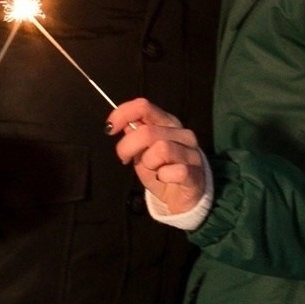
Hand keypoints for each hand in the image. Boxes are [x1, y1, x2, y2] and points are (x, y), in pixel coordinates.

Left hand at [108, 98, 207, 215]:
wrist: (184, 196)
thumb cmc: (161, 171)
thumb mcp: (142, 152)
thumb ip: (134, 135)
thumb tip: (119, 122)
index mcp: (167, 123)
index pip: (144, 106)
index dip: (123, 114)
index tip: (110, 128)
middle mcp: (181, 133)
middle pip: (147, 131)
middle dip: (127, 147)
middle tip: (124, 158)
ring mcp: (191, 152)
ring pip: (161, 149)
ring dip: (148, 162)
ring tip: (152, 170)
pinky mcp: (194, 173)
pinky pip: (173, 171)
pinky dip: (163, 177)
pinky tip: (164, 179)